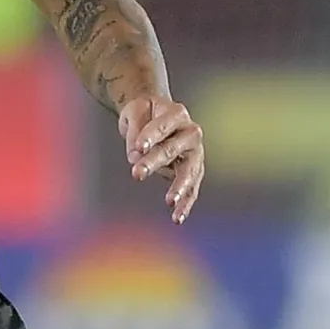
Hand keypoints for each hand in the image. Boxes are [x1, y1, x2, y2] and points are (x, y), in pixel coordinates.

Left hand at [119, 94, 204, 222]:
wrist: (156, 114)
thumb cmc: (145, 112)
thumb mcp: (135, 111)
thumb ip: (135, 131)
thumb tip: (136, 155)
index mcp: (176, 113)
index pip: (163, 126)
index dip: (151, 136)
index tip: (139, 148)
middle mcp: (191, 132)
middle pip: (172, 149)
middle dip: (155, 162)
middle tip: (137, 173)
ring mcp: (195, 153)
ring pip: (188, 171)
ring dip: (179, 187)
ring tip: (171, 201)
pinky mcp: (194, 170)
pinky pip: (192, 188)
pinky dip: (186, 203)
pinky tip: (178, 217)